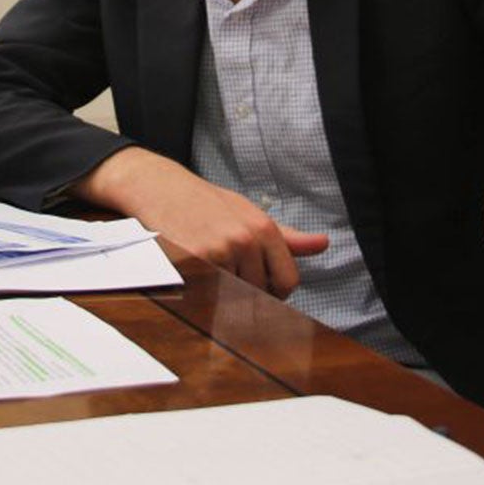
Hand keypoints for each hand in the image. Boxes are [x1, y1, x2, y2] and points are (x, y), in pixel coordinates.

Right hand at [73, 146, 326, 296]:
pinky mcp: (196, 261)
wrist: (159, 187)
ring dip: (221, 292)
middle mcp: (246, 239)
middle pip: (260, 293)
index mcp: (264, 228)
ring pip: (234, 297)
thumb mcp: (248, 214)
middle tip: (224, 272)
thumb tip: (324, 244)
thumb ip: (286, 237)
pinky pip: (210, 294)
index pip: (288, 281)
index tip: (261, 289)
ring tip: (206, 267)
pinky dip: (203, 291)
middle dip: (244, 291)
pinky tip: (193, 272)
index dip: (276, 292)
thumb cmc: (205, 203)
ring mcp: (221, 251)